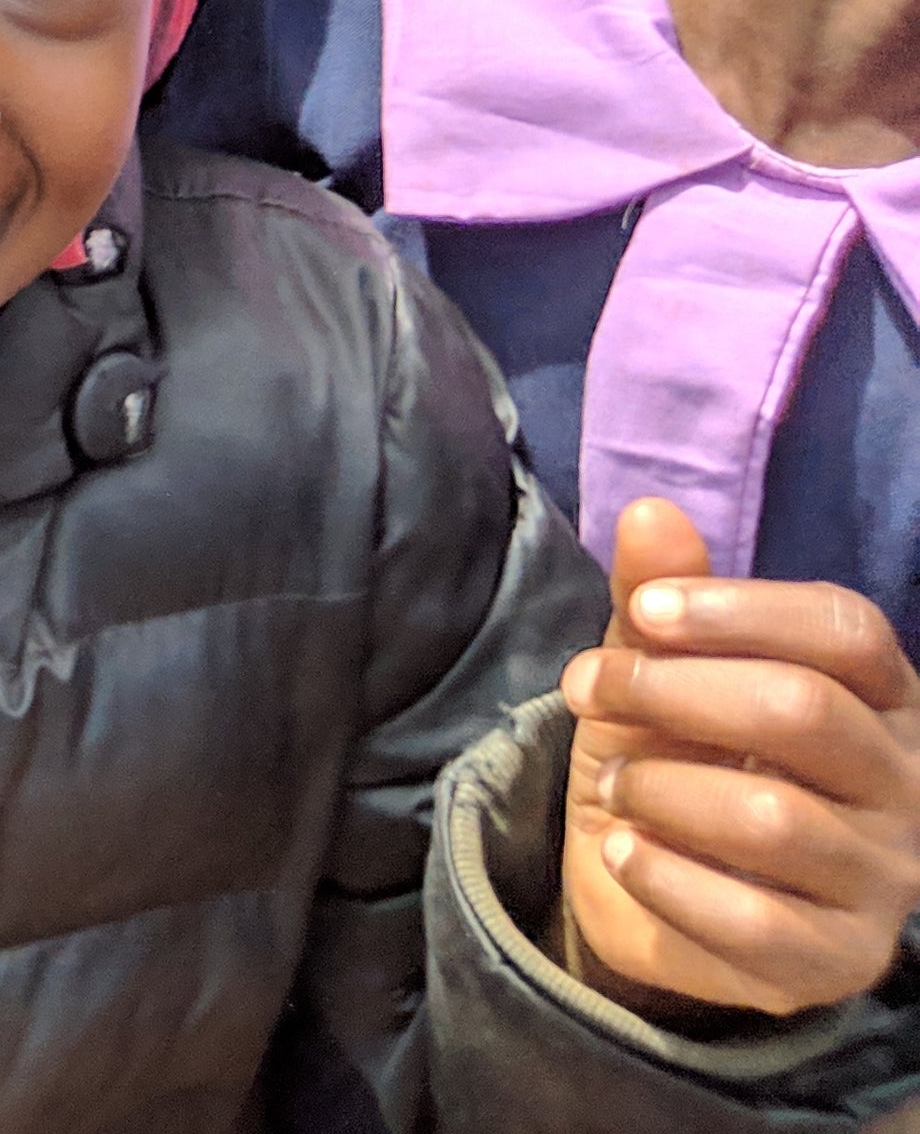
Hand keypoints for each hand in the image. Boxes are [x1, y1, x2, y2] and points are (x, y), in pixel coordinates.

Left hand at [561, 497, 919, 1019]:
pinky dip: (663, 876)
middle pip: (804, 711)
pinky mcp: (840, 962)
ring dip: (659, 788)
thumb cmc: (669, 755)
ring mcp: (883, 882)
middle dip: (672, 688)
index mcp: (880, 698)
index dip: (742, 609)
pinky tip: (623, 850)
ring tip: (613, 783)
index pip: (847, 631)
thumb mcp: (651, 668)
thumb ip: (659, 598)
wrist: (647, 889)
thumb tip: (652, 512)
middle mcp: (904, 787)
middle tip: (585, 687)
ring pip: (773, 817)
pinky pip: (751, 920)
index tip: (646, 610)